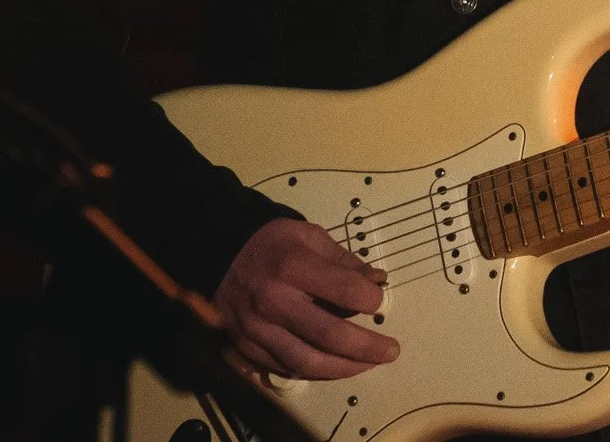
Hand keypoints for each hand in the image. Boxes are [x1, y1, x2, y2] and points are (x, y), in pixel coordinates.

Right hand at [215, 217, 400, 379]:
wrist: (218, 255)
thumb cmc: (272, 244)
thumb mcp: (310, 237)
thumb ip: (344, 261)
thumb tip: (378, 282)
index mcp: (292, 267)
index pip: (344, 290)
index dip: (371, 299)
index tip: (380, 301)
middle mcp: (274, 302)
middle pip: (329, 335)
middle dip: (367, 347)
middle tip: (390, 350)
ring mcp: (258, 330)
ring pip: (308, 362)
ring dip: (345, 368)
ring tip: (368, 364)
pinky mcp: (247, 348)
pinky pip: (286, 369)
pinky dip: (316, 372)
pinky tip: (336, 366)